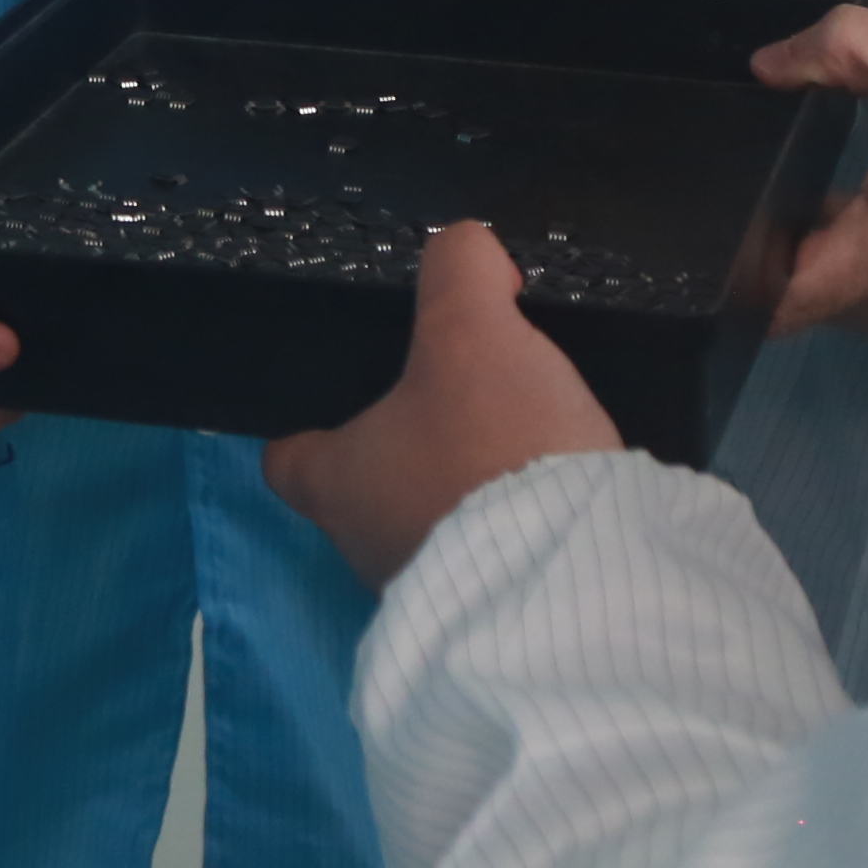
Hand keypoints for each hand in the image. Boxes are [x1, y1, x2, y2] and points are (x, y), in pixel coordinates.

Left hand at [263, 221, 623, 590]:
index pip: (288, 455)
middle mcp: (363, 547)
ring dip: (468, 488)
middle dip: (409, 444)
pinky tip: (555, 488)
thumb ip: (459, 269)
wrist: (579, 579)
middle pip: (366, 485)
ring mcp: (429, 592)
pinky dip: (515, 525)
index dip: (311, 418)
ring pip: (431, 523)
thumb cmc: (491, 451)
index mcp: (333, 484)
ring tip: (519, 437)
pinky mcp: (494, 618)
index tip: (350, 383)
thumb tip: (468, 249)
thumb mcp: (473, 330)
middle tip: (459, 393)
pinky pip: (491, 558)